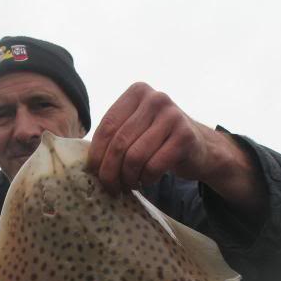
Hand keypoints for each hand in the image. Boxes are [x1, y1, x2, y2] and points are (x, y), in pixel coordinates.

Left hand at [86, 82, 267, 224]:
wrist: (201, 148)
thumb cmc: (158, 141)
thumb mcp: (135, 128)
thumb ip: (113, 134)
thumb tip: (80, 161)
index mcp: (137, 92)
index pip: (107, 126)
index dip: (97, 155)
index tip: (93, 175)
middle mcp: (155, 98)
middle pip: (119, 144)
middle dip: (110, 172)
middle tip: (110, 188)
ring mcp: (172, 115)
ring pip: (135, 157)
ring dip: (128, 178)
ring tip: (129, 185)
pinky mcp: (185, 135)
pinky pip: (154, 165)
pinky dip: (146, 179)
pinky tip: (146, 181)